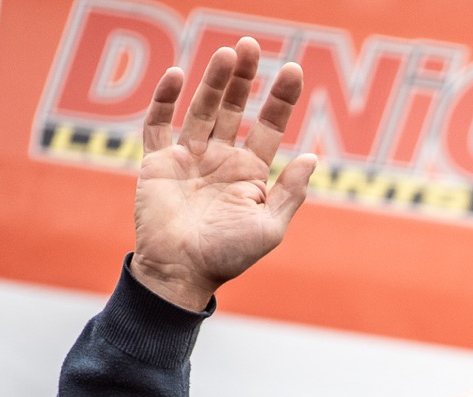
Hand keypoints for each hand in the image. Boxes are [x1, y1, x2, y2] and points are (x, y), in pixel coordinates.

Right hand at [131, 36, 316, 310]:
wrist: (181, 273)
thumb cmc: (228, 257)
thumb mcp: (270, 228)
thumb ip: (290, 193)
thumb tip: (314, 158)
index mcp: (250, 174)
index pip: (269, 126)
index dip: (280, 98)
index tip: (293, 70)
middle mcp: (220, 160)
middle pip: (234, 108)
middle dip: (243, 78)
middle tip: (250, 45)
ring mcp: (189, 158)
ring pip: (201, 109)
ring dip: (212, 81)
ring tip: (226, 53)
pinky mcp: (158, 162)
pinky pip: (159, 124)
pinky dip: (166, 99)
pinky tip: (179, 75)